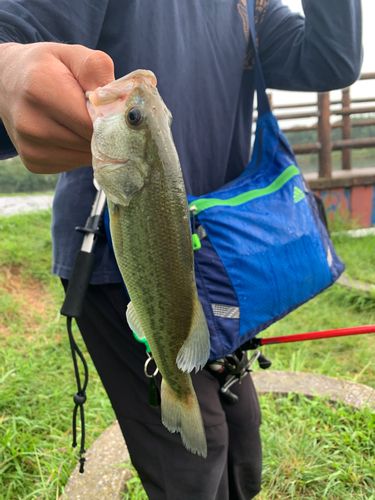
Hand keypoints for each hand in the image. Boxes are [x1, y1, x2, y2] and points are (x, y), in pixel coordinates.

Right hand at [0, 42, 114, 172]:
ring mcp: (30, 147)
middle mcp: (31, 124)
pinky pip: (73, 164)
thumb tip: (116, 102)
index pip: (92, 123)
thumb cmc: (47, 67)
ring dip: (92, 144)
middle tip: (101, 116)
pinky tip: (69, 133)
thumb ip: (96, 69)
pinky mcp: (33, 163)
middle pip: (90, 143)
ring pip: (84, 157)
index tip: (116, 112)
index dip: (111, 120)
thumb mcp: (72, 54)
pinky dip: (78, 152)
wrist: (6, 82)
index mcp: (40, 91)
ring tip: (81, 122)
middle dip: (104, 132)